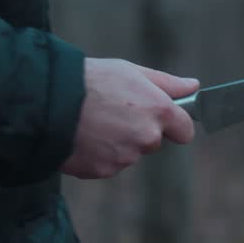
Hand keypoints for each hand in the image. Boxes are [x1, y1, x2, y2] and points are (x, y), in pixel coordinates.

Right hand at [59, 58, 199, 178]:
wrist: (50, 101)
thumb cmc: (92, 80)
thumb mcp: (132, 71)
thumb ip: (168, 83)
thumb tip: (193, 86)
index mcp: (159, 111)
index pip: (185, 131)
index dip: (175, 124)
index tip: (163, 119)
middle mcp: (147, 137)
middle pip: (153, 141)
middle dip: (139, 130)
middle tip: (113, 111)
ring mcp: (126, 157)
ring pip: (129, 153)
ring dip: (117, 142)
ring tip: (94, 121)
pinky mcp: (104, 171)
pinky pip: (108, 164)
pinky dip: (99, 154)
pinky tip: (84, 136)